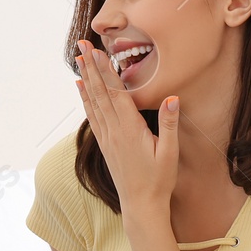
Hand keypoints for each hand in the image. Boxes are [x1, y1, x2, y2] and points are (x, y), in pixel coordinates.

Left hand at [74, 38, 178, 217]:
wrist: (141, 205)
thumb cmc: (159, 180)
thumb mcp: (170, 152)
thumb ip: (169, 124)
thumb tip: (172, 97)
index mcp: (130, 130)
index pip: (116, 94)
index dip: (106, 71)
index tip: (97, 51)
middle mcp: (114, 131)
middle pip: (100, 93)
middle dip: (91, 67)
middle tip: (81, 45)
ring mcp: (107, 137)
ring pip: (93, 102)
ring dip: (86, 78)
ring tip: (78, 58)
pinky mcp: (105, 144)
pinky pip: (92, 115)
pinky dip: (85, 98)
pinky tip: (80, 87)